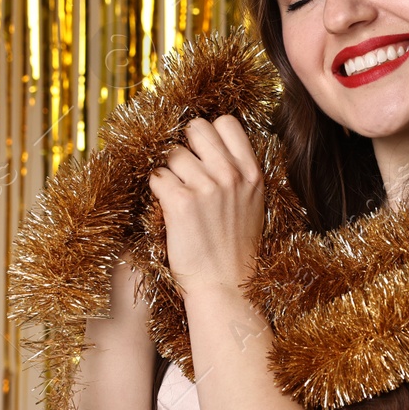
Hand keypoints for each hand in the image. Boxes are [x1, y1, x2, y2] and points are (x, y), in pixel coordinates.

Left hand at [147, 115, 265, 299]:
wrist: (225, 287)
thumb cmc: (235, 249)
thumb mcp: (252, 204)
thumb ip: (238, 173)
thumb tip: (214, 147)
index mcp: (251, 173)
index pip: (226, 122)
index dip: (209, 134)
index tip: (204, 152)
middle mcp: (230, 174)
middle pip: (195, 128)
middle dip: (186, 146)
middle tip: (186, 173)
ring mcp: (205, 186)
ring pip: (171, 154)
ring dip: (169, 173)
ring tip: (179, 199)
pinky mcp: (179, 202)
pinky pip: (156, 176)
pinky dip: (157, 191)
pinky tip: (168, 208)